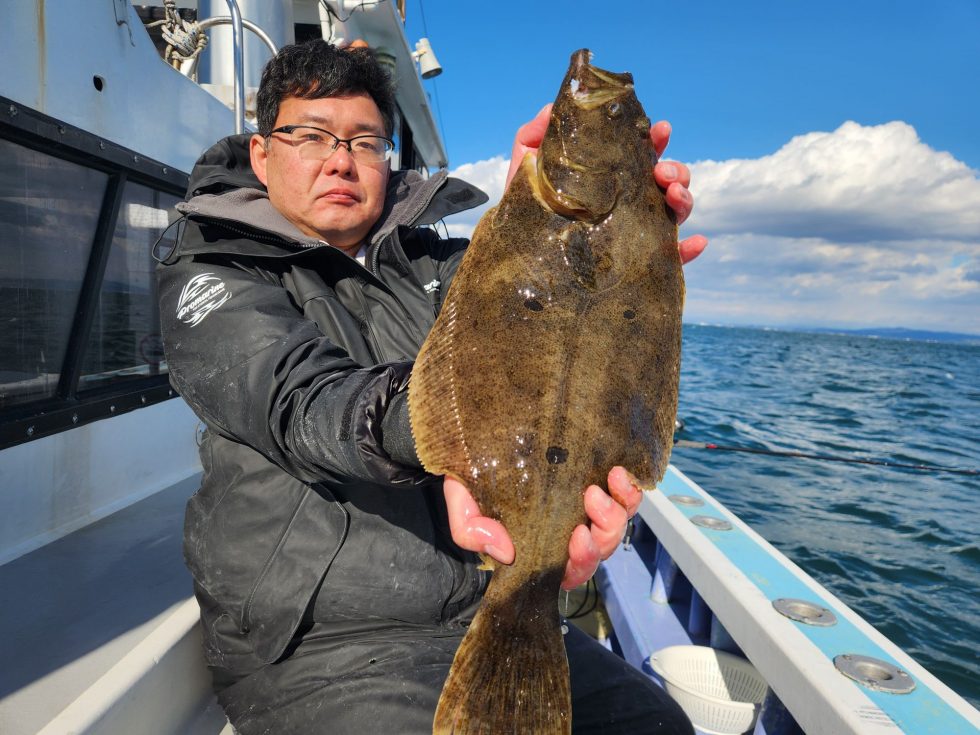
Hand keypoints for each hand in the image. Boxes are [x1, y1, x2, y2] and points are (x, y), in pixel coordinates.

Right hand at [443, 466, 642, 590]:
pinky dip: (628, 489)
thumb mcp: (462, 503)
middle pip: (602, 548)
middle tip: (592, 499)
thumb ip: (470, 530)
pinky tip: (617, 472)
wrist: (478, 439)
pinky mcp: (598, 482)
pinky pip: (626, 496)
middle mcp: (566, 532)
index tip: (577, 535)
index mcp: (540, 548)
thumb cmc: (473, 475)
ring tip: (605, 481)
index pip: (570, 571)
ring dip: (618, 508)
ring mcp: (586, 508)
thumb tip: (507, 553)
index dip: (582, 560)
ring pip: (618, 523)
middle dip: (605, 530)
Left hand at [505, 105, 707, 264]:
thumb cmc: (527, 214)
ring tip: (671, 197)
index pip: (639, 155)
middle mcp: (628, 203)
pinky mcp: (640, 265)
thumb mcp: (524, 174)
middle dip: (675, 170)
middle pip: (666, 181)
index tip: (659, 130)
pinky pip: (672, 259)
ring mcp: (637, 233)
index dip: (655, 139)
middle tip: (661, 173)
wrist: (520, 262)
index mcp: (609, 179)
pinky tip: (696, 243)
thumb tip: (552, 108)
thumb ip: (532, 139)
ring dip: (684, 199)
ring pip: (675, 212)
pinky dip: (688, 249)